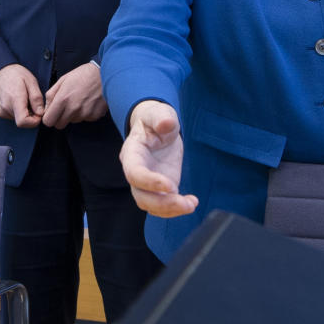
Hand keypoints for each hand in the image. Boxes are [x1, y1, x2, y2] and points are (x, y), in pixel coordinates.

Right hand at [0, 64, 44, 128]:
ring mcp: (1, 111)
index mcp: (14, 100)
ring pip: (19, 119)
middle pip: (23, 122)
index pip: (23, 122)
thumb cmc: (16, 74)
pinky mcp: (0, 112)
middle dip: (32, 115)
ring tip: (25, 98)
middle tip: (32, 101)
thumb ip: (36, 98)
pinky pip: (13, 117)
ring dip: (26, 112)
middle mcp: (5, 108)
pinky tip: (19, 100)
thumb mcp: (31, 81)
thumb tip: (40, 113)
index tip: (39, 113)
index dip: (34, 121)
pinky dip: (19, 111)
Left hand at [43, 62, 107, 128]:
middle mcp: (73, 109)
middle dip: (60, 118)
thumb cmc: (83, 75)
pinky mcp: (95, 115)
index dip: (49, 118)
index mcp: (63, 99)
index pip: (49, 121)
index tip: (53, 113)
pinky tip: (89, 102)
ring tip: (80, 101)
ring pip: (73, 121)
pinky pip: (85, 119)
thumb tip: (47, 108)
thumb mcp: (62, 80)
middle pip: (60, 125)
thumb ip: (51, 95)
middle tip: (66, 107)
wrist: (105, 73)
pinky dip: (86, 113)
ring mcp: (85, 113)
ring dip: (74, 115)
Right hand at [121, 101, 197, 217]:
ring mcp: (147, 183)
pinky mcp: (159, 189)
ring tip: (191, 205)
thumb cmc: (156, 119)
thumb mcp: (159, 113)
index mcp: (132, 154)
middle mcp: (136, 172)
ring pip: (151, 205)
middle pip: (141, 196)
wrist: (158, 127)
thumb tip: (166, 124)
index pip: (135, 173)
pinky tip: (191, 203)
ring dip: (170, 210)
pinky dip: (175, 209)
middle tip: (184, 203)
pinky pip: (162, 206)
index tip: (172, 186)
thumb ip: (161, 118)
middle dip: (162, 203)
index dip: (150, 182)